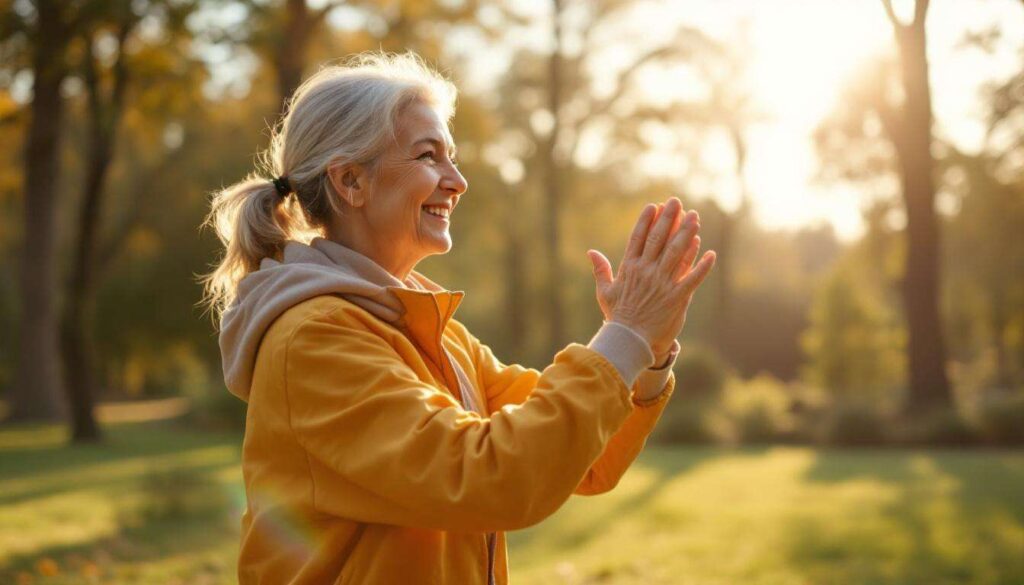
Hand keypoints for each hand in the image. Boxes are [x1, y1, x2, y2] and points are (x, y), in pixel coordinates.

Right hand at [587, 197, 715, 356]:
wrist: (630, 341)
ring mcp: (662, 284)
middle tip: (676, 202)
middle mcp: (646, 273)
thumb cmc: (618, 317)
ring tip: (694, 217)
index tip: (653, 205)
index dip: (646, 221)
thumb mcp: (605, 292)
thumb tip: (591, 252)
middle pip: (659, 240)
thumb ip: (600, 270)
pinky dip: (701, 266)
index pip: (638, 239)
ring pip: (677, 253)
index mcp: (630, 269)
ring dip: (686, 234)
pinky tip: (710, 253)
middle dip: (668, 219)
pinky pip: (692, 278)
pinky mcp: (677, 298)